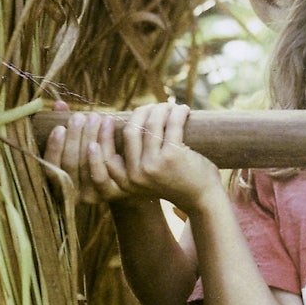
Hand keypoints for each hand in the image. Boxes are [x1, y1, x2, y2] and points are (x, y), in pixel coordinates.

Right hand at [41, 100, 115, 203]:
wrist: (130, 177)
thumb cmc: (99, 154)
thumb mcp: (81, 141)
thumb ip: (68, 126)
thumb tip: (59, 104)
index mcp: (59, 183)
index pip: (51, 167)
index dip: (54, 148)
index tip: (60, 127)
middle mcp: (71, 194)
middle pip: (70, 164)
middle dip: (75, 137)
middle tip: (81, 116)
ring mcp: (90, 196)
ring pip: (84, 166)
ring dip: (89, 138)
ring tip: (96, 117)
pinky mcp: (108, 195)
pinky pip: (100, 175)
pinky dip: (101, 152)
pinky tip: (106, 131)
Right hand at [97, 103, 221, 213]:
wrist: (202, 198)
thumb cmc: (175, 181)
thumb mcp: (146, 178)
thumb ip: (133, 161)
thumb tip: (127, 124)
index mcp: (126, 181)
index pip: (106, 154)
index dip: (103, 134)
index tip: (106, 118)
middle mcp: (136, 175)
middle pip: (130, 131)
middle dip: (140, 112)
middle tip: (151, 106)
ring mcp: (153, 165)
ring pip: (152, 124)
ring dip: (162, 109)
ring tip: (170, 107)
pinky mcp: (172, 156)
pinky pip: (172, 123)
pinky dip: (177, 112)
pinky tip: (183, 110)